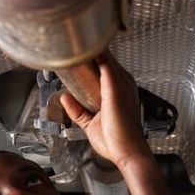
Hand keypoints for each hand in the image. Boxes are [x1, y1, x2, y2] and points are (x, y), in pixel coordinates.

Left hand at [60, 52, 152, 170]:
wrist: (129, 152)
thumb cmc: (117, 142)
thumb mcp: (91, 124)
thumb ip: (78, 111)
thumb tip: (65, 98)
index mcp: (120, 91)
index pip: (107, 68)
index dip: (93, 60)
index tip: (78, 55)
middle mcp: (123, 85)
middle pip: (106, 60)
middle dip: (90, 53)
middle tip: (72, 46)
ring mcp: (121, 85)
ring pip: (106, 58)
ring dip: (91, 50)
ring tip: (75, 42)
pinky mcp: (115, 88)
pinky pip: (106, 65)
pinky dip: (96, 56)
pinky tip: (86, 49)